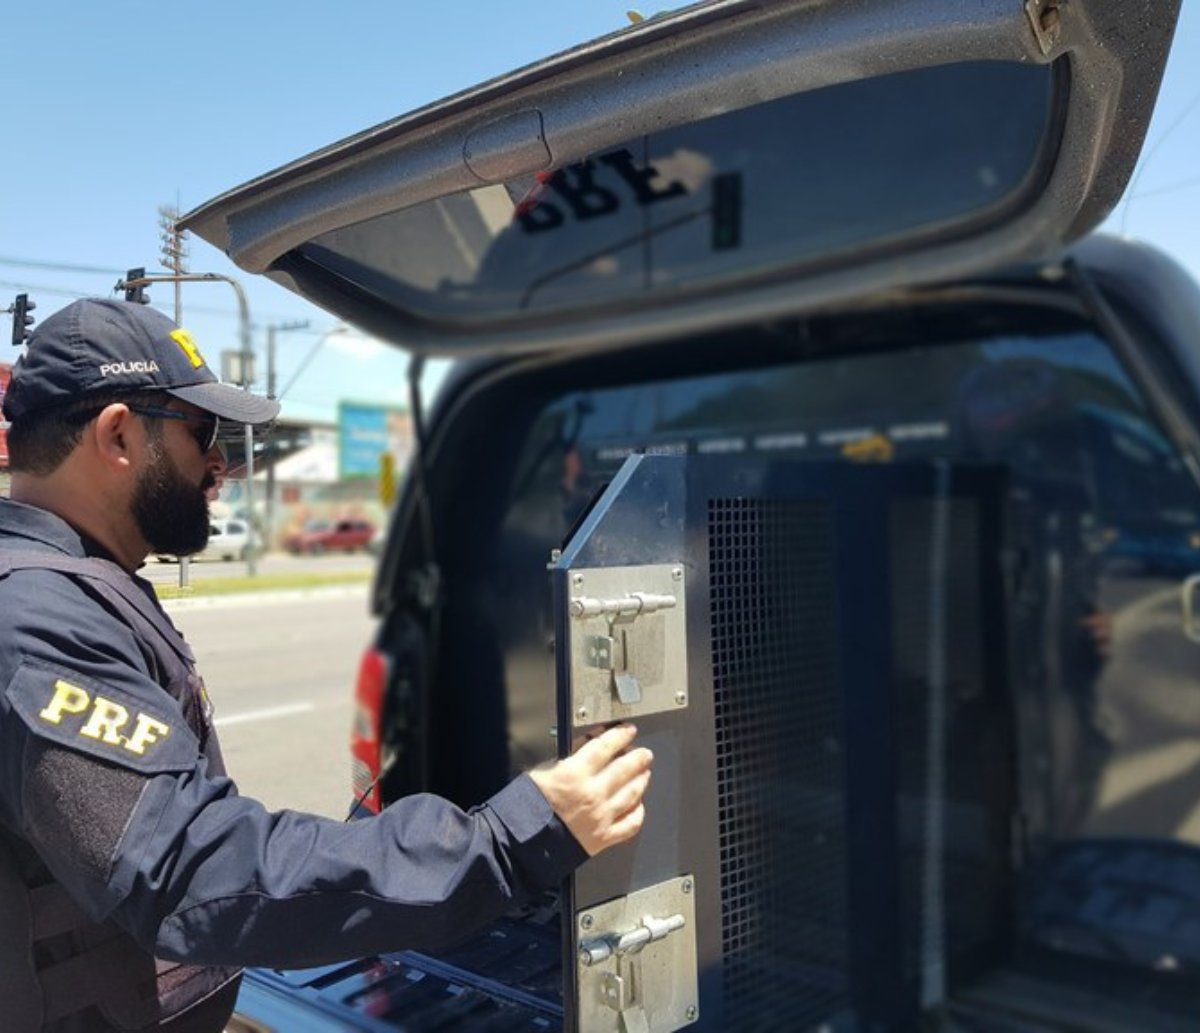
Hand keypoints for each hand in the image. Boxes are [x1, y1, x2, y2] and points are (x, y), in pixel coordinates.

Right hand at [529, 724, 652, 855]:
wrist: (519, 846)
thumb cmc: (523, 811)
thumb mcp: (540, 773)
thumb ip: (566, 760)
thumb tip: (584, 749)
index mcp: (574, 774)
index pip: (606, 747)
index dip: (621, 735)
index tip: (628, 731)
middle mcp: (592, 794)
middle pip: (625, 769)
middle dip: (639, 757)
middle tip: (644, 753)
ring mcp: (601, 817)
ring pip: (633, 794)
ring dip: (641, 780)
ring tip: (644, 773)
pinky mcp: (603, 838)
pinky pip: (630, 824)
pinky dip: (638, 813)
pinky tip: (638, 806)